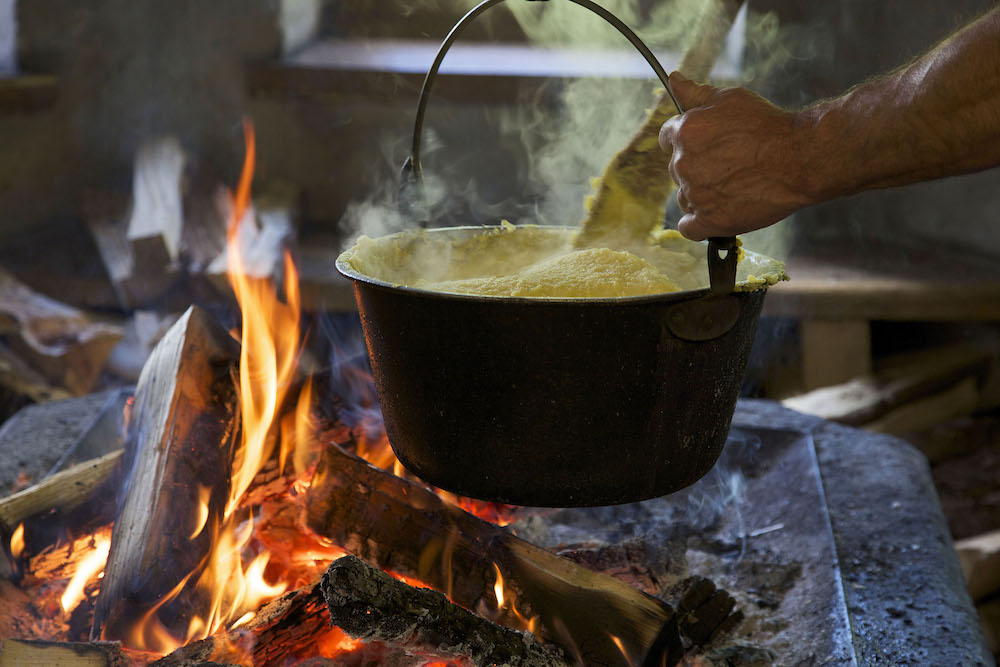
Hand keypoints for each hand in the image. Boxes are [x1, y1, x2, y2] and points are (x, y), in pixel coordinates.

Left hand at [658, 72, 818, 240]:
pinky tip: (716, 213)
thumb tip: (673, 80)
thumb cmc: (768, 126)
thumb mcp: (730, 98)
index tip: (708, 145)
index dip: (688, 141)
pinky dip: (699, 223)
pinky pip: (689, 228)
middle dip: (697, 165)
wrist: (801, 158)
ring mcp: (695, 194)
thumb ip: (695, 94)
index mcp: (684, 132)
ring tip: (732, 186)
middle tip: (730, 163)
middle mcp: (683, 164)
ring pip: (684, 197)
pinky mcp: (710, 221)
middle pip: (677, 168)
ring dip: (700, 194)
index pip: (667, 138)